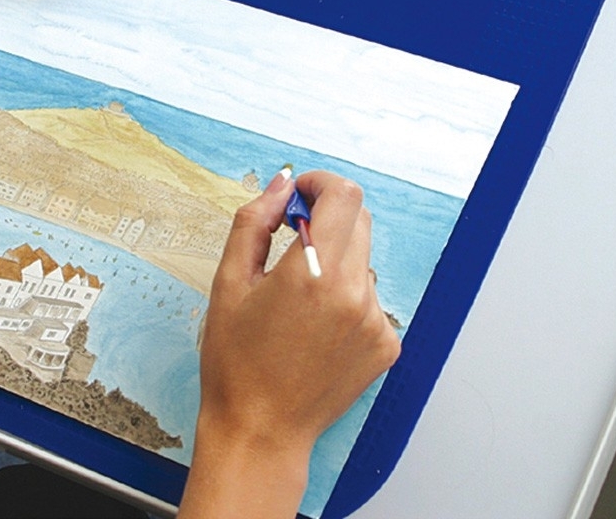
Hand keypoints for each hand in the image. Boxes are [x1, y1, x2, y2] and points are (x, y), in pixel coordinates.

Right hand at [178, 169, 400, 518]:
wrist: (261, 431)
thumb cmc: (236, 361)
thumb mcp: (229, 282)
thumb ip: (255, 221)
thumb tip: (282, 184)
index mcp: (313, 273)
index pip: (345, 195)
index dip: (321, 184)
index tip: (299, 196)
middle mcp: (353, 293)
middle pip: (358, 220)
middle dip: (326, 217)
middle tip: (291, 240)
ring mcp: (375, 320)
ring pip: (362, 258)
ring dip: (336, 258)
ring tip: (300, 296)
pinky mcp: (387, 343)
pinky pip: (370, 294)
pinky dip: (347, 293)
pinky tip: (317, 323)